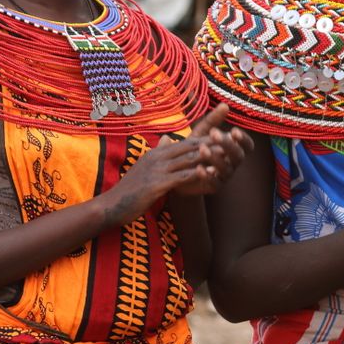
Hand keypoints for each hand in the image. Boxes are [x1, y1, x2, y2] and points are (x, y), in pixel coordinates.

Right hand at [103, 105, 250, 225]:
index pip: (186, 141)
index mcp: (156, 153)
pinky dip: (198, 175)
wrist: (111, 206)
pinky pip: (181, 177)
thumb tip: (169, 138)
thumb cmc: (130, 190)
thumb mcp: (144, 166)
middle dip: (212, 144)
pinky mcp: (156, 184)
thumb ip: (159, 153)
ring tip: (227, 156)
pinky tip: (211, 176)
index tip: (223, 137)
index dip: (205, 139)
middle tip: (232, 143)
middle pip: (190, 146)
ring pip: (188, 159)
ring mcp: (156, 170)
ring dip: (209, 157)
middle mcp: (157, 157)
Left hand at [170, 104, 253, 196]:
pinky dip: (207, 176)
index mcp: (234, 149)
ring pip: (226, 168)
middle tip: (214, 133)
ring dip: (215, 158)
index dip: (244, 139)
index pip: (247, 145)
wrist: (180, 171)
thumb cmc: (194, 148)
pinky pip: (214, 183)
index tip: (233, 131)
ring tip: (202, 149)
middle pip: (238, 155)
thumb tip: (225, 104)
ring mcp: (225, 176)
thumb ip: (213, 120)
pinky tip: (198, 168)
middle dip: (227, 144)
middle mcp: (233, 163)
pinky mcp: (214, 187)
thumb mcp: (202, 133)